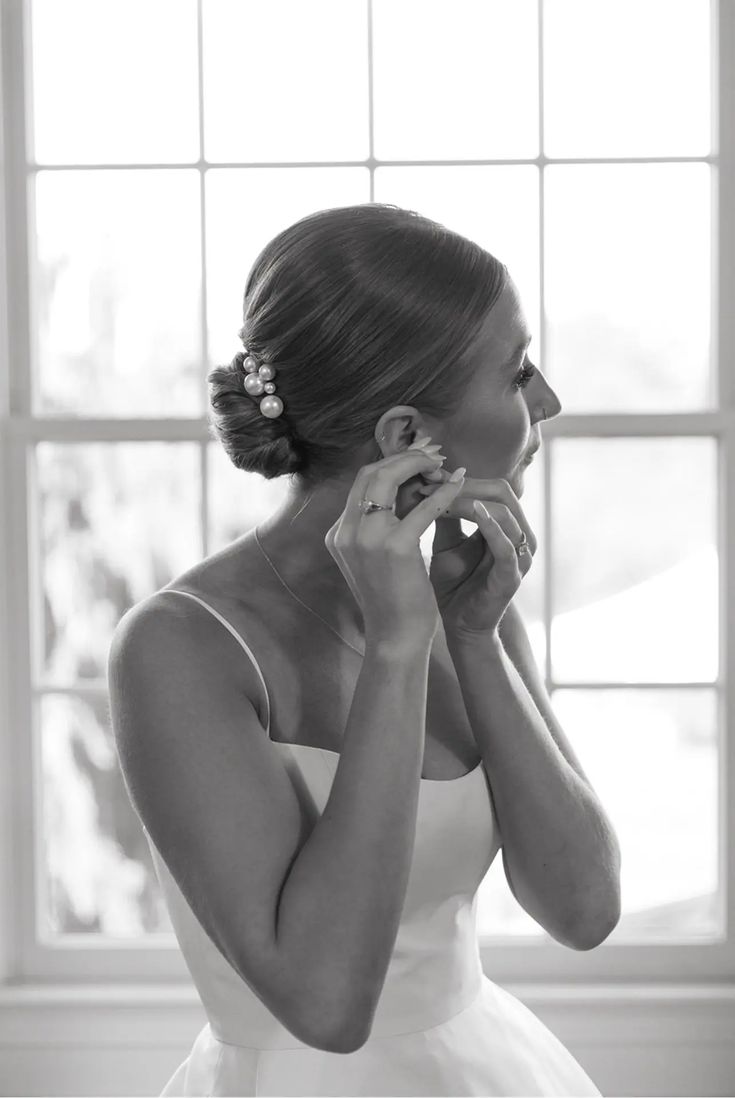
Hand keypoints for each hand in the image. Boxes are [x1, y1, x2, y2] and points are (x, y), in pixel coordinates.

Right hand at [324, 450, 466, 648]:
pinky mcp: (394, 546)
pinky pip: (423, 507)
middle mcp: (346, 531)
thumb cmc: (394, 599)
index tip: (417, 461)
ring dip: (419, 467)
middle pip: (370, 473)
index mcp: (339, 534)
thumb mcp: (380, 556)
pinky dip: (442, 492)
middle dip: (403, 458)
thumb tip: (413, 485)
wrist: (395, 638)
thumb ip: (388, 522)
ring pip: (389, 479)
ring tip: (443, 465)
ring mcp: (367, 538)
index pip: (362, 483)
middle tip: (432, 454)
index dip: (390, 465)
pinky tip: (458, 486)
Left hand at [414, 469, 536, 639]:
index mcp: (505, 524)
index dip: (460, 478)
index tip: (428, 475)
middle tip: (432, 482)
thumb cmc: (454, 583)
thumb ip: (442, 513)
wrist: (457, 625)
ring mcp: (520, 555)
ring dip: (470, 501)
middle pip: (502, 491)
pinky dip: (491, 527)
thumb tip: (425, 480)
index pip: (490, 486)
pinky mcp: (512, 576)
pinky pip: (507, 547)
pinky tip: (472, 512)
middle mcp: (519, 535)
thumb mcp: (445, 541)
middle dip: (465, 484)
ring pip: (505, 513)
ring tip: (440, 497)